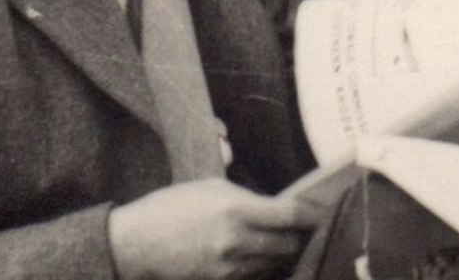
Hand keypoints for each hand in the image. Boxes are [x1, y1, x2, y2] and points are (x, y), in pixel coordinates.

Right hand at [107, 178, 318, 279]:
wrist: (136, 244)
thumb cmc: (172, 208)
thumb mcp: (211, 189)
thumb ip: (247, 199)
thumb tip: (277, 207)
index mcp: (236, 210)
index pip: (291, 215)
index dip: (312, 214)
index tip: (322, 211)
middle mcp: (237, 241)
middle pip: (291, 244)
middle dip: (303, 236)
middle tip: (310, 228)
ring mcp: (230, 268)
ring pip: (277, 264)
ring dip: (287, 254)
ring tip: (292, 242)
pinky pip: (257, 276)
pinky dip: (266, 268)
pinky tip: (265, 257)